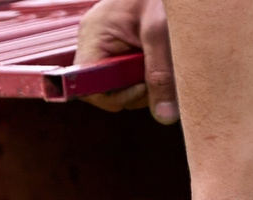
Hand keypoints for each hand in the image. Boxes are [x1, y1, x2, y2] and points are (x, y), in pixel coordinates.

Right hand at [78, 0, 175, 123]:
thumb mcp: (163, 31)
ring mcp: (104, 39)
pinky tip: (158, 55)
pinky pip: (125, 67)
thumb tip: (164, 115)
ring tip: (162, 57)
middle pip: (103, 85)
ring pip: (116, 79)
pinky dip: (144, 68)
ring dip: (142, 78)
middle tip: (160, 72)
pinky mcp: (118, 39)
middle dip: (133, 87)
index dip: (114, 96)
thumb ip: (161, 73)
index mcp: (94, 34)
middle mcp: (93, 38)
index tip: (143, 88)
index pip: (87, 85)